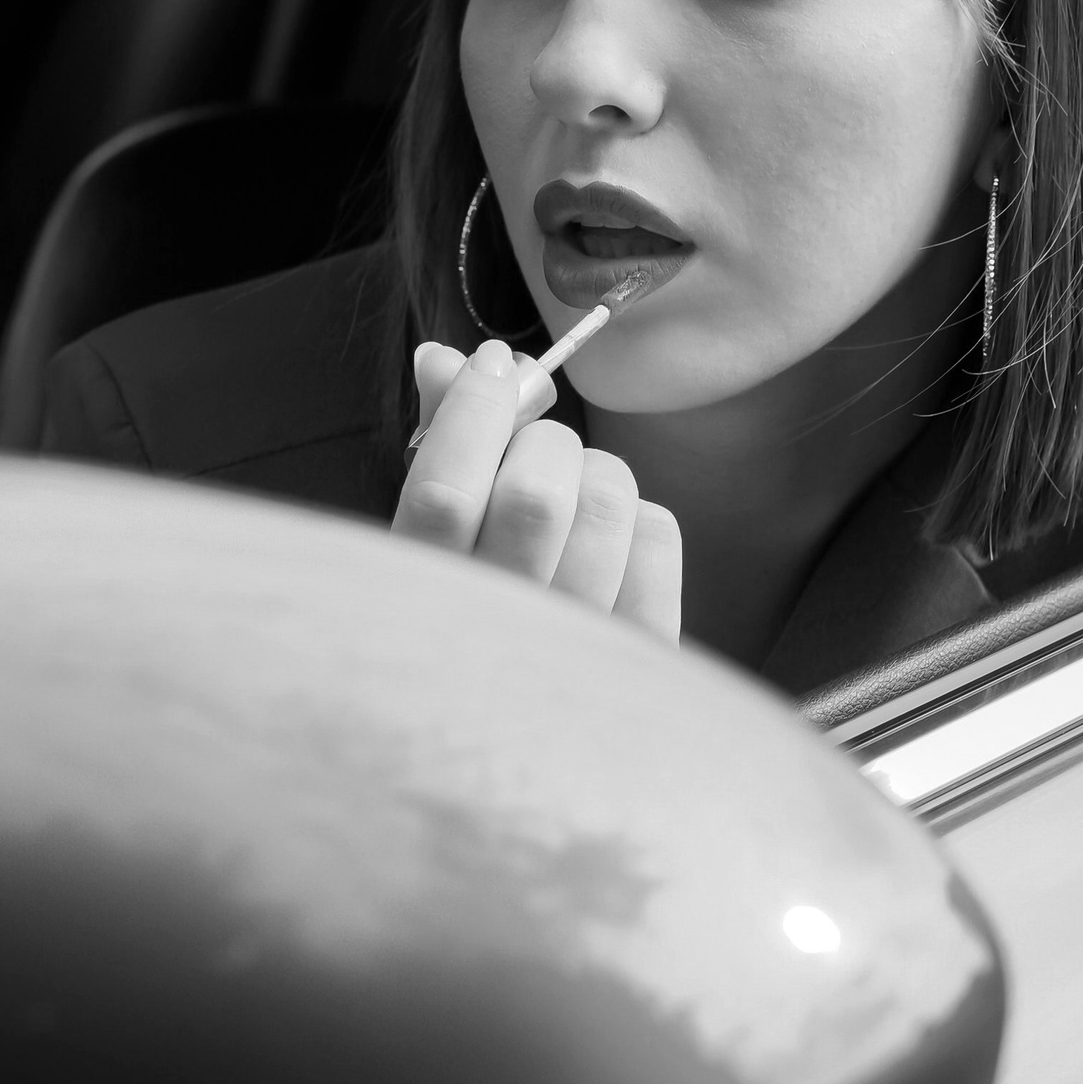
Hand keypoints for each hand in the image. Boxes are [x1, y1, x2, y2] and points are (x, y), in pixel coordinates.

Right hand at [392, 338, 681, 639]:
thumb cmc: (467, 606)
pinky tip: (608, 545)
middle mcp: (500, 636)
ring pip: (607, 504)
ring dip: (592, 474)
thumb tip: (444, 359)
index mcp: (426, 604)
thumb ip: (437, 444)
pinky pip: (656, 536)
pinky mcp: (644, 648)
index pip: (444, 496)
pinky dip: (635, 517)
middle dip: (540, 443)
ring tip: (572, 502)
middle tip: (531, 455)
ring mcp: (576, 647)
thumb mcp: (429, 537)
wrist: (526, 724)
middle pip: (535, 497)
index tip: (492, 367)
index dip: (474, 409)